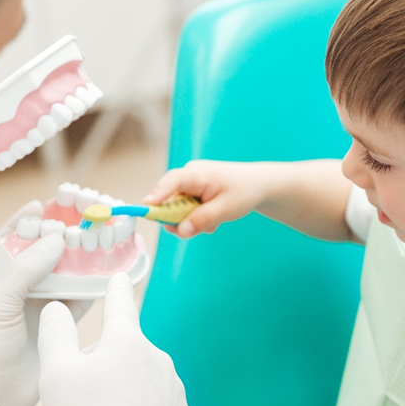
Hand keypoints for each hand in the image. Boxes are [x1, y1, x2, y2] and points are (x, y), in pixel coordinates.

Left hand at [0, 202, 87, 405]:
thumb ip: (26, 267)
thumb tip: (55, 239)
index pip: (14, 236)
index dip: (33, 219)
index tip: (52, 204)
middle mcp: (18, 286)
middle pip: (46, 251)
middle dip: (67, 235)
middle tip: (90, 219)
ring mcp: (40, 304)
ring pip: (67, 272)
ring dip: (85, 258)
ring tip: (107, 238)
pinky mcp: (60, 324)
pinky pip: (82, 297)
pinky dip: (97, 284)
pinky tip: (112, 271)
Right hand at [37, 274, 190, 405]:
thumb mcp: (56, 374)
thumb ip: (55, 332)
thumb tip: (58, 308)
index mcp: (126, 341)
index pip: (120, 302)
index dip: (115, 287)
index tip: (119, 276)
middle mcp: (156, 357)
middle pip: (123, 348)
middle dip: (104, 361)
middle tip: (82, 395)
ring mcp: (173, 387)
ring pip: (139, 377)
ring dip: (121, 388)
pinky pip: (154, 403)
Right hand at [143, 160, 270, 237]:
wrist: (258, 184)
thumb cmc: (244, 191)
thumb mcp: (225, 209)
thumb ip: (201, 220)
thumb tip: (180, 231)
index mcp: (197, 174)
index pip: (171, 182)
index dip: (157, 195)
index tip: (145, 208)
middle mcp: (189, 176)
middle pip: (168, 200)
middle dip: (179, 219)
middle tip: (195, 230)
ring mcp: (189, 184)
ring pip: (177, 208)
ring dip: (191, 221)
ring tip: (212, 223)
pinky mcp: (192, 191)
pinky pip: (184, 209)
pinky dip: (195, 218)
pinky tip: (212, 219)